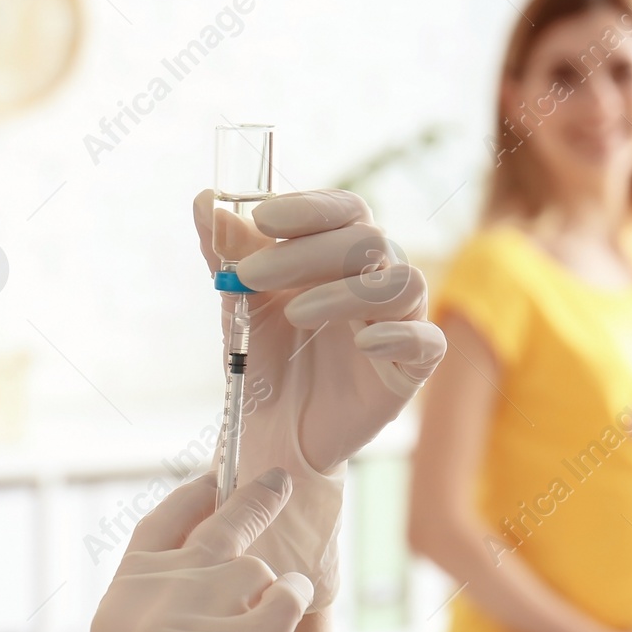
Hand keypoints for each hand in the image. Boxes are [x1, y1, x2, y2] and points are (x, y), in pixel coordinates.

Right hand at [10, 469, 313, 631]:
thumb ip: (159, 602)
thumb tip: (216, 553)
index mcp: (120, 598)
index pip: (162, 521)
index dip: (195, 494)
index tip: (219, 475)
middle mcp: (155, 597)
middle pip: (220, 526)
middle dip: (256, 500)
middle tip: (282, 483)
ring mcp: (199, 617)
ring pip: (260, 568)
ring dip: (273, 591)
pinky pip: (289, 597)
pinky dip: (295, 606)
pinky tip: (282, 631)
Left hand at [192, 189, 446, 610]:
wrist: (274, 432)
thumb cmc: (266, 361)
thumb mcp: (241, 305)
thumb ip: (227, 254)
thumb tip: (206, 199)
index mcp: (341, 256)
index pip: (346, 210)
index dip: (310, 208)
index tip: (263, 216)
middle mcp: (378, 280)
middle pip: (369, 241)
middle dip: (306, 252)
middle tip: (251, 274)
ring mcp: (400, 322)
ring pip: (401, 283)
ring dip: (345, 292)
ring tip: (294, 314)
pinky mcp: (411, 369)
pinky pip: (426, 341)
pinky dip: (397, 335)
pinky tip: (362, 344)